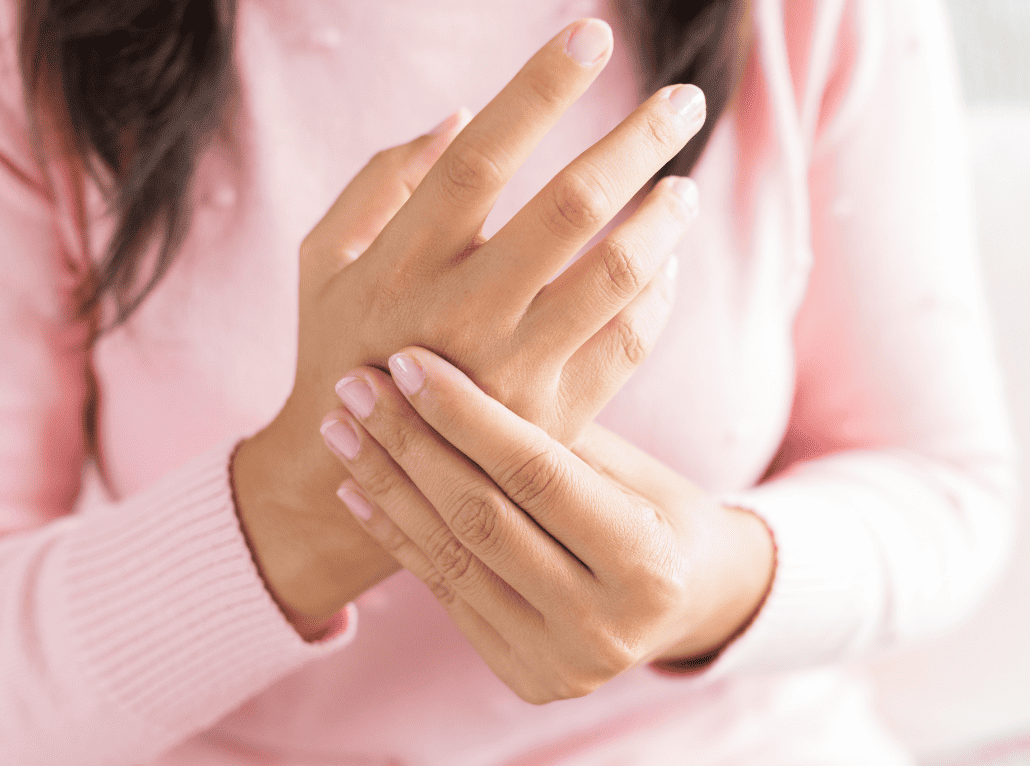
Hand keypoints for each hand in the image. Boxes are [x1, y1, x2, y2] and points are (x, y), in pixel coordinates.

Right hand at [233, 18, 707, 630]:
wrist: (359, 477)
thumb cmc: (340, 345)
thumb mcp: (323, 258)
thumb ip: (380, 181)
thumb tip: (462, 115)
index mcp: (400, 263)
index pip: (482, 157)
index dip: (541, 89)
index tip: (593, 36)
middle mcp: (458, 316)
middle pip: (569, 207)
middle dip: (636, 139)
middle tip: (683, 100)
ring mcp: (512, 374)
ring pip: (616, 276)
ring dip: (664, 219)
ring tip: (684, 186)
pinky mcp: (554, 419)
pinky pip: (631, 340)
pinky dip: (659, 290)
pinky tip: (665, 261)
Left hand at [324, 347, 775, 702]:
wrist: (688, 601)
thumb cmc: (660, 509)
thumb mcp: (629, 465)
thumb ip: (557, 435)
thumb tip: (462, 353)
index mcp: (648, 564)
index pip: (538, 476)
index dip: (467, 415)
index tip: (407, 360)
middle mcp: (604, 626)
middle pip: (484, 520)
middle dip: (411, 444)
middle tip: (355, 383)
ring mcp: (560, 663)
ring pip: (453, 558)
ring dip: (387, 487)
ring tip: (341, 426)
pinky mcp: (523, 676)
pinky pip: (446, 594)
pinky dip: (397, 536)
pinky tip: (355, 486)